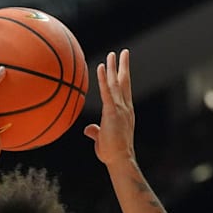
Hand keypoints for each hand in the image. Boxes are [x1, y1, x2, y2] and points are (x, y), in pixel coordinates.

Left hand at [84, 49, 135, 166]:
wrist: (119, 159)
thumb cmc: (112, 152)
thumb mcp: (102, 139)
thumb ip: (96, 131)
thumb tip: (88, 129)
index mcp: (124, 112)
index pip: (124, 90)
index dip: (123, 77)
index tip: (122, 66)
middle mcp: (125, 107)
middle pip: (124, 82)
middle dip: (123, 66)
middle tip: (123, 53)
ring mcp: (120, 108)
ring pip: (117, 83)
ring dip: (115, 67)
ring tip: (113, 54)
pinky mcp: (112, 112)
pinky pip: (107, 92)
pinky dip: (104, 78)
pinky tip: (101, 67)